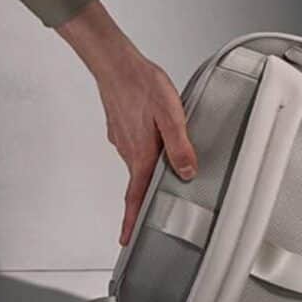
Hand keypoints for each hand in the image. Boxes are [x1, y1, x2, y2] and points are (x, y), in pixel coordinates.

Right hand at [57, 1, 196, 244]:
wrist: (114, 62)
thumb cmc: (142, 84)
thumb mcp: (172, 115)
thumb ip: (180, 146)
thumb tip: (187, 172)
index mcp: (141, 153)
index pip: (135, 196)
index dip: (132, 220)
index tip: (127, 239)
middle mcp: (128, 151)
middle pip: (137, 184)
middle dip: (142, 202)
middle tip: (147, 217)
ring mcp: (123, 140)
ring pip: (138, 165)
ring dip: (148, 174)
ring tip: (165, 177)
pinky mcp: (122, 129)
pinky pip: (136, 149)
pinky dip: (145, 155)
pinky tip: (158, 145)